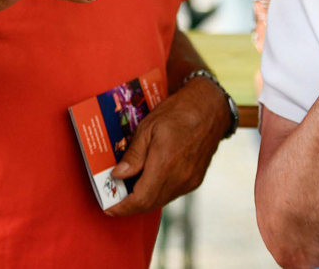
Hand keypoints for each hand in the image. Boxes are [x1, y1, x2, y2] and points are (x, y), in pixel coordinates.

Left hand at [104, 78, 228, 217]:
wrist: (209, 109)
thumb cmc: (177, 112)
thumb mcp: (148, 127)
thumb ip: (133, 155)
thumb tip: (118, 175)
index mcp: (165, 163)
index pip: (141, 199)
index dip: (123, 207)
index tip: (109, 208)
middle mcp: (179, 178)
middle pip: (150, 204)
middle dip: (129, 206)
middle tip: (113, 199)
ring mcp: (190, 181)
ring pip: (161, 200)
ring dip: (143, 199)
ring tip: (127, 188)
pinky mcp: (195, 180)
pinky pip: (172, 193)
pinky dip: (156, 192)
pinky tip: (147, 180)